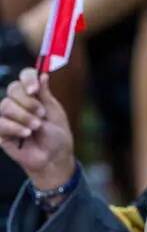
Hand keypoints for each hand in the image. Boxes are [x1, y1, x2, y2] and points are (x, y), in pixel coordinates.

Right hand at [0, 68, 75, 189]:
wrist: (53, 157)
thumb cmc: (56, 135)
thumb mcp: (54, 112)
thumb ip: (45, 94)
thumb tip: (42, 75)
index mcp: (33, 95)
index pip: (24, 77)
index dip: (28, 79)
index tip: (34, 90)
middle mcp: (18, 103)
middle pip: (13, 89)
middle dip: (29, 102)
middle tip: (41, 115)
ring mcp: (7, 116)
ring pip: (5, 105)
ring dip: (24, 116)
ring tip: (36, 127)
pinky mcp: (1, 131)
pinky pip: (0, 123)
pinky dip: (14, 128)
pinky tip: (26, 134)